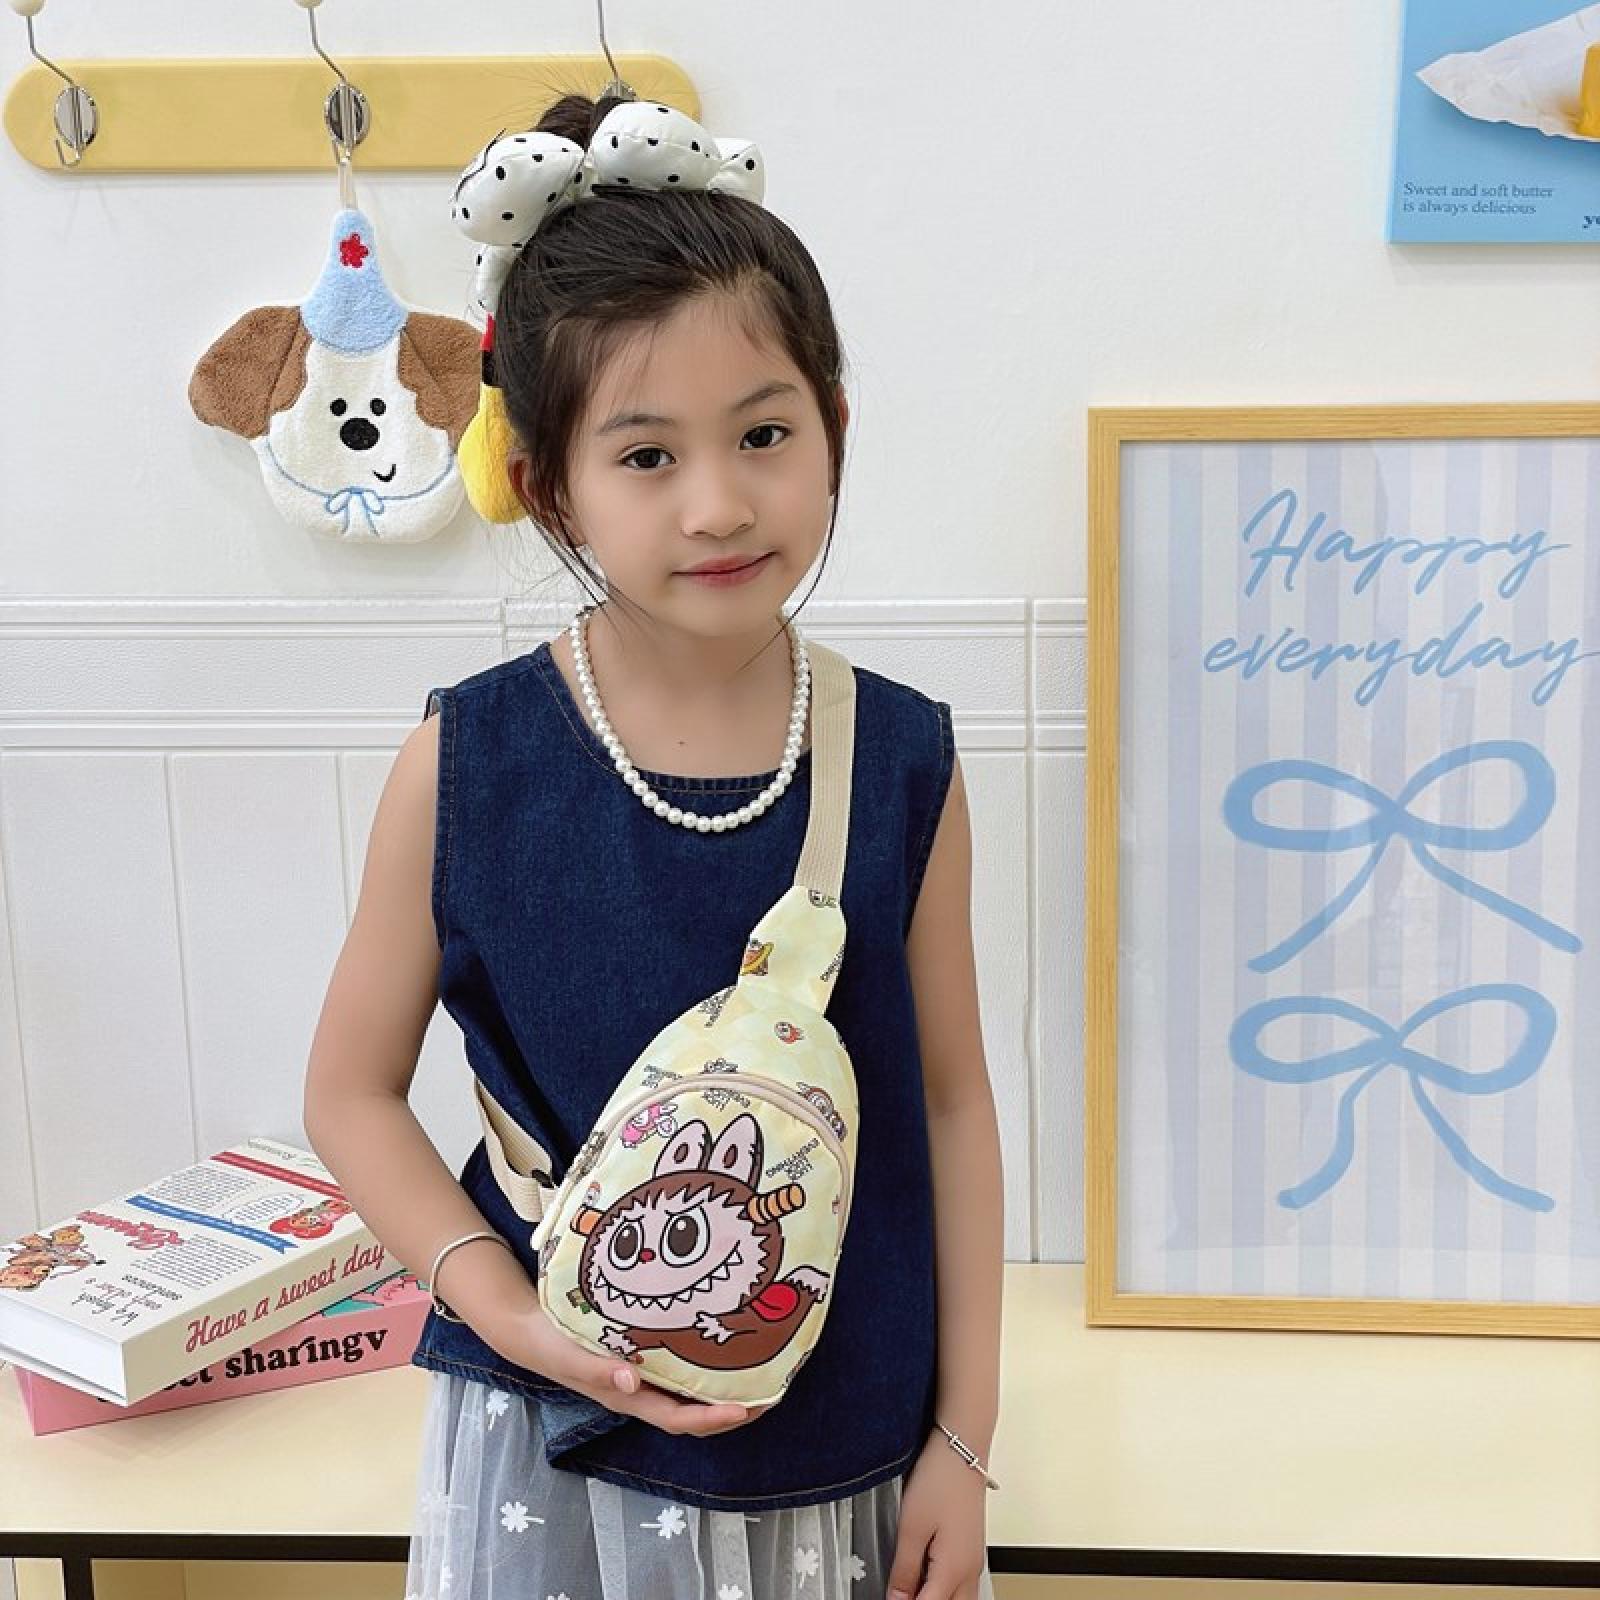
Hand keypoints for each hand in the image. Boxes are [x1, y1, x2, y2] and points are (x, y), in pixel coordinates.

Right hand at [490, 1301, 774, 1436]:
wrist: (532, 1332)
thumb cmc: (553, 1345)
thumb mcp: (573, 1355)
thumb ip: (600, 1369)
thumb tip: (632, 1382)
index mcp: (629, 1398)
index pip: (680, 1418)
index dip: (713, 1419)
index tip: (746, 1410)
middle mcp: (641, 1393)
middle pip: (692, 1414)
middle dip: (730, 1412)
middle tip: (769, 1397)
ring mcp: (641, 1379)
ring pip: (688, 1395)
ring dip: (721, 1393)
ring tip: (757, 1378)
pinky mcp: (639, 1360)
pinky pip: (678, 1372)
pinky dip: (702, 1369)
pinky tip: (720, 1351)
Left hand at [884, 1428, 989, 1599]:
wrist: (961, 1450)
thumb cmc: (940, 1480)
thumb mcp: (911, 1526)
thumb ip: (904, 1569)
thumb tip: (896, 1598)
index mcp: (954, 1569)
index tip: (891, 1598)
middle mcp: (970, 1570)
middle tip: (900, 1593)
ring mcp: (974, 1560)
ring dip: (937, 1597)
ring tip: (910, 1586)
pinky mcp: (972, 1549)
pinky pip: (962, 1585)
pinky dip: (944, 1589)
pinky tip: (925, 1576)